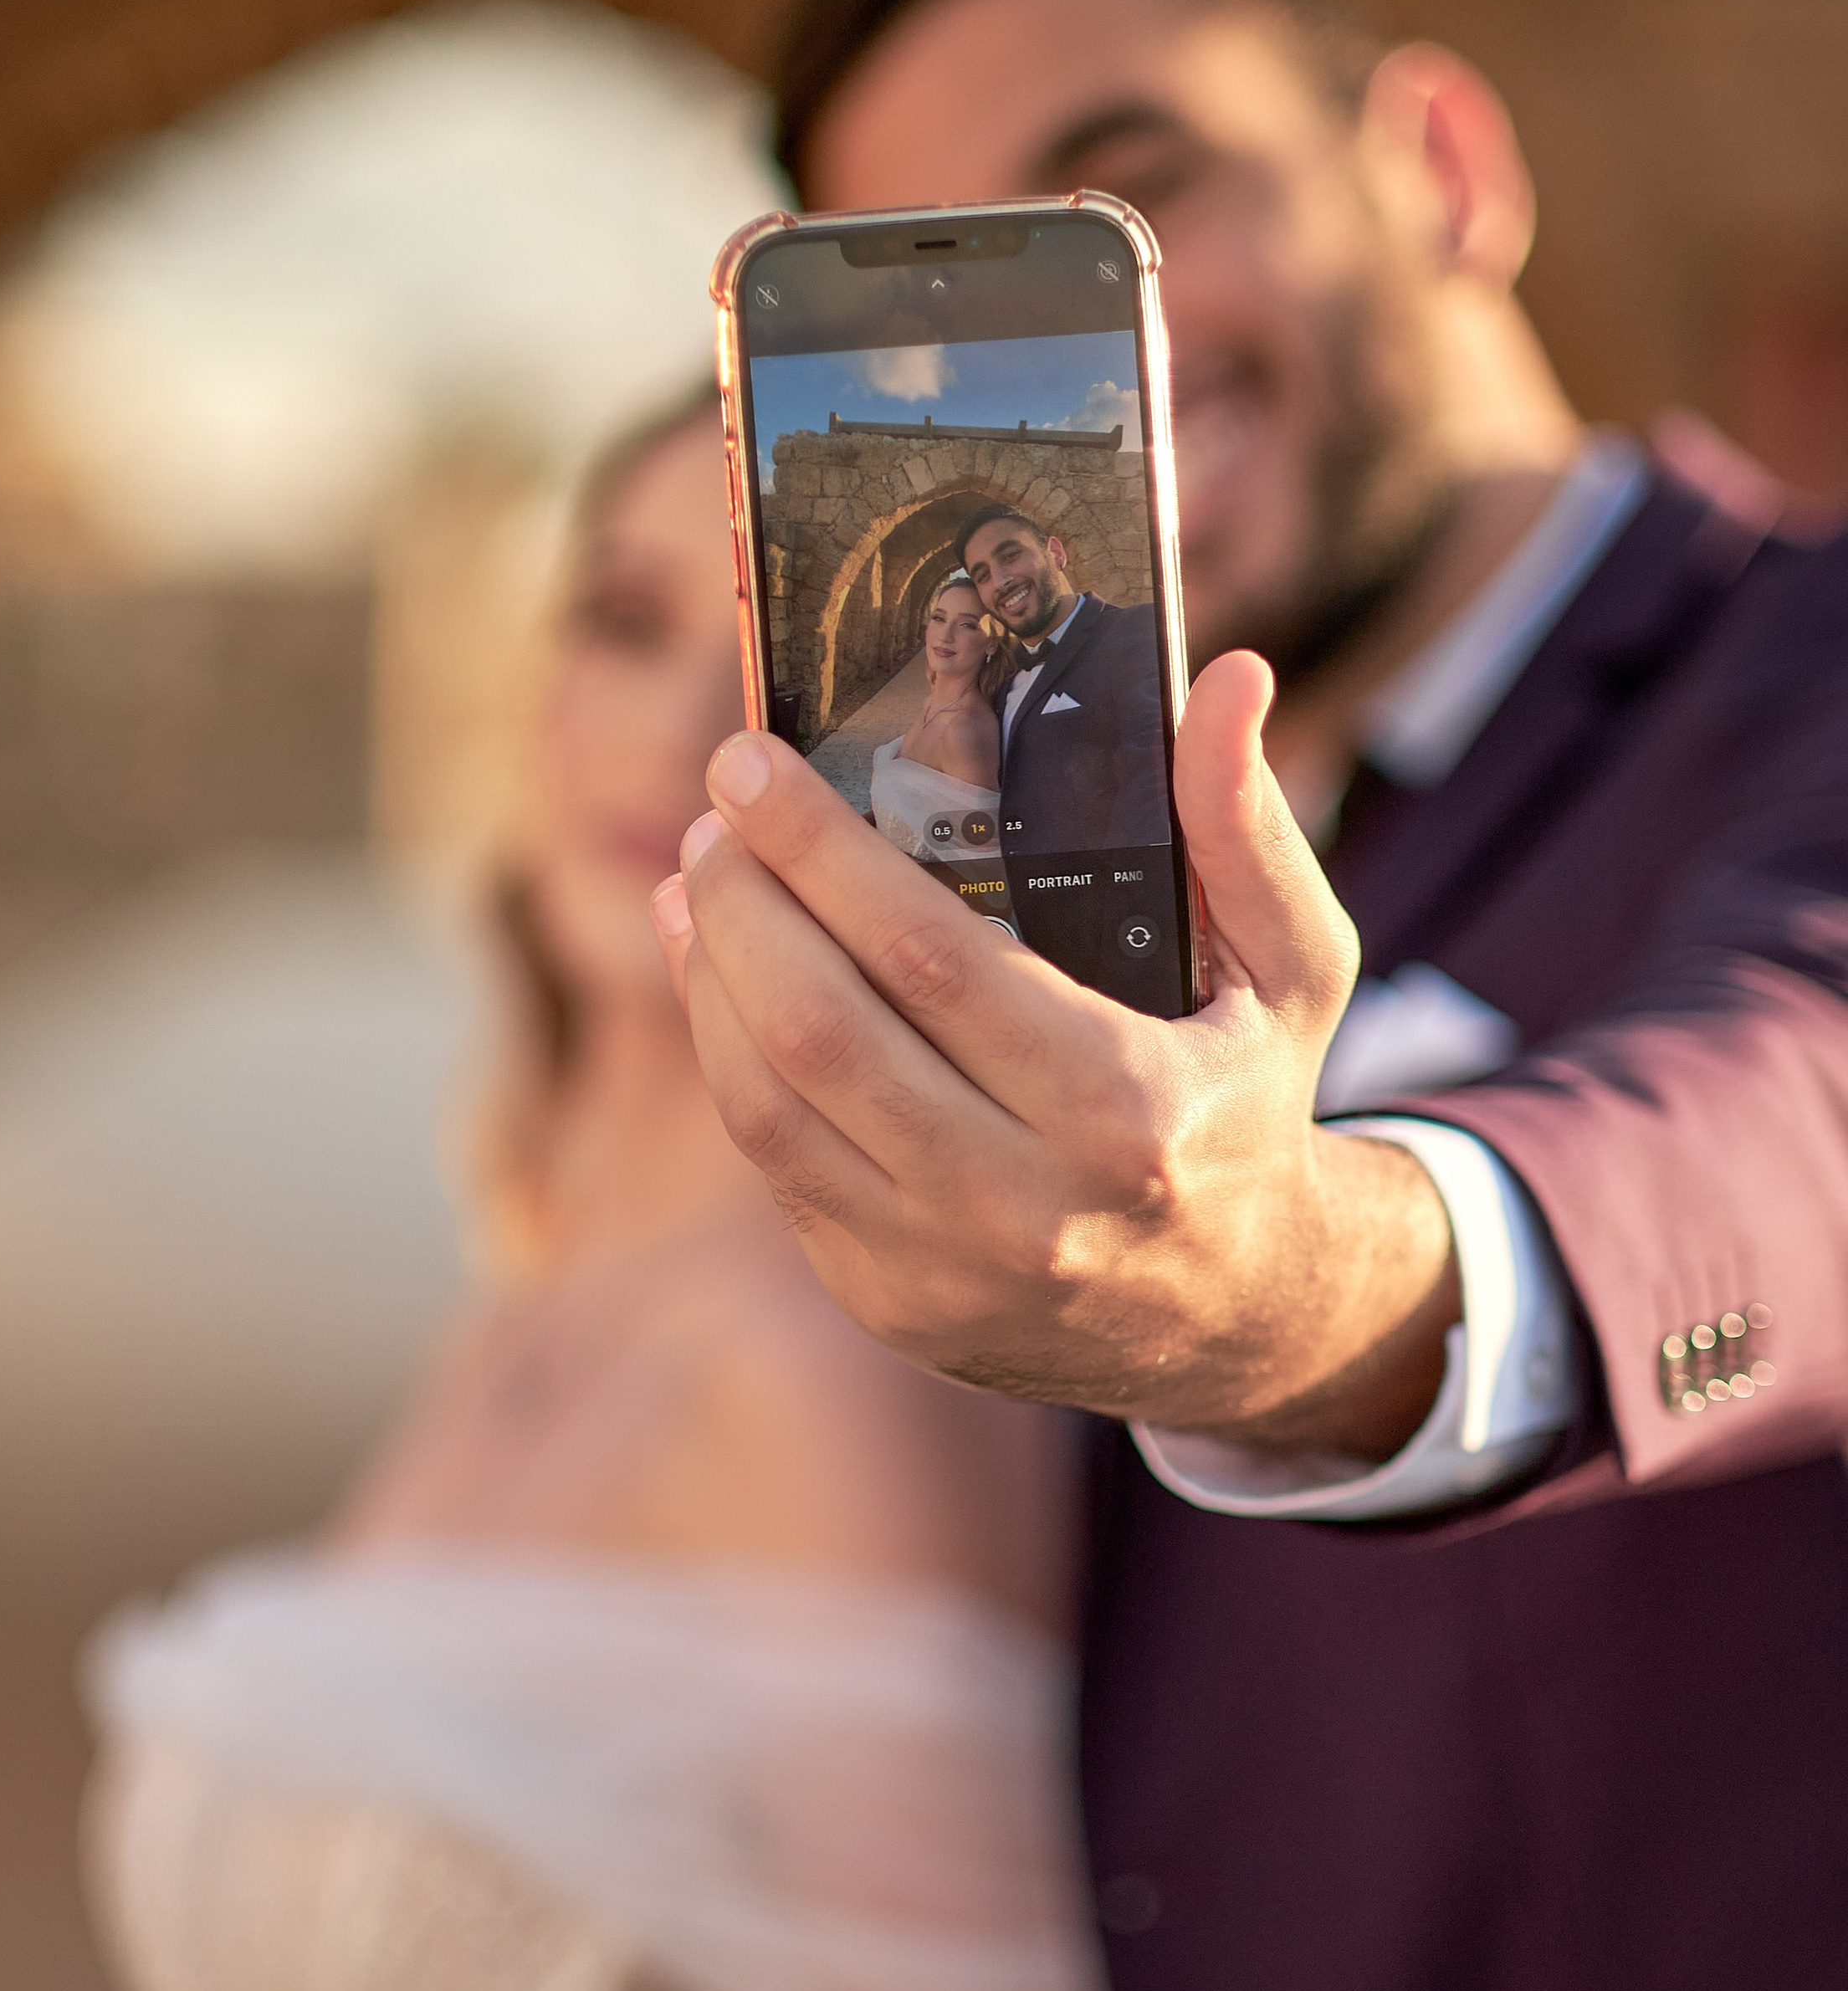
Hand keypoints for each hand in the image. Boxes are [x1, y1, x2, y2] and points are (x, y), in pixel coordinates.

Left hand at [652, 651, 1457, 1452]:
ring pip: (767, 1106)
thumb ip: (1248, 825)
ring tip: (697, 882)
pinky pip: (772, 1164)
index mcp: (1124, 1111)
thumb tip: (1231, 677)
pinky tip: (714, 976)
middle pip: (821, 1031)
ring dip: (707, 977)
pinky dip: (725, 1057)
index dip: (819, 853)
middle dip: (742, 901)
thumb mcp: (1292, 968)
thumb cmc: (1244, 1101)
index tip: (751, 761)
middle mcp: (1024, 1208)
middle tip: (715, 812)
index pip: (930, 960)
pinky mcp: (885, 1302)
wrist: (1232, 1313)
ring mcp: (943, 1270)